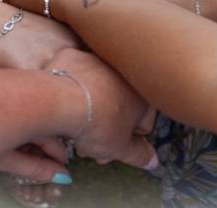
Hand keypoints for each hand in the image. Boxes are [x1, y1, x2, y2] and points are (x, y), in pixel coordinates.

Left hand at [46, 49, 156, 168]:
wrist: (63, 100)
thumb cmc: (98, 123)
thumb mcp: (121, 148)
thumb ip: (139, 154)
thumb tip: (152, 161)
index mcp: (141, 94)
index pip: (144, 123)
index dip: (128, 142)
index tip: (112, 151)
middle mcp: (123, 71)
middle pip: (119, 107)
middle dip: (108, 129)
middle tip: (92, 146)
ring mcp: (98, 60)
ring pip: (99, 92)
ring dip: (93, 109)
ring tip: (76, 130)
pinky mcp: (74, 56)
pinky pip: (78, 78)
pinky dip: (74, 91)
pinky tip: (66, 106)